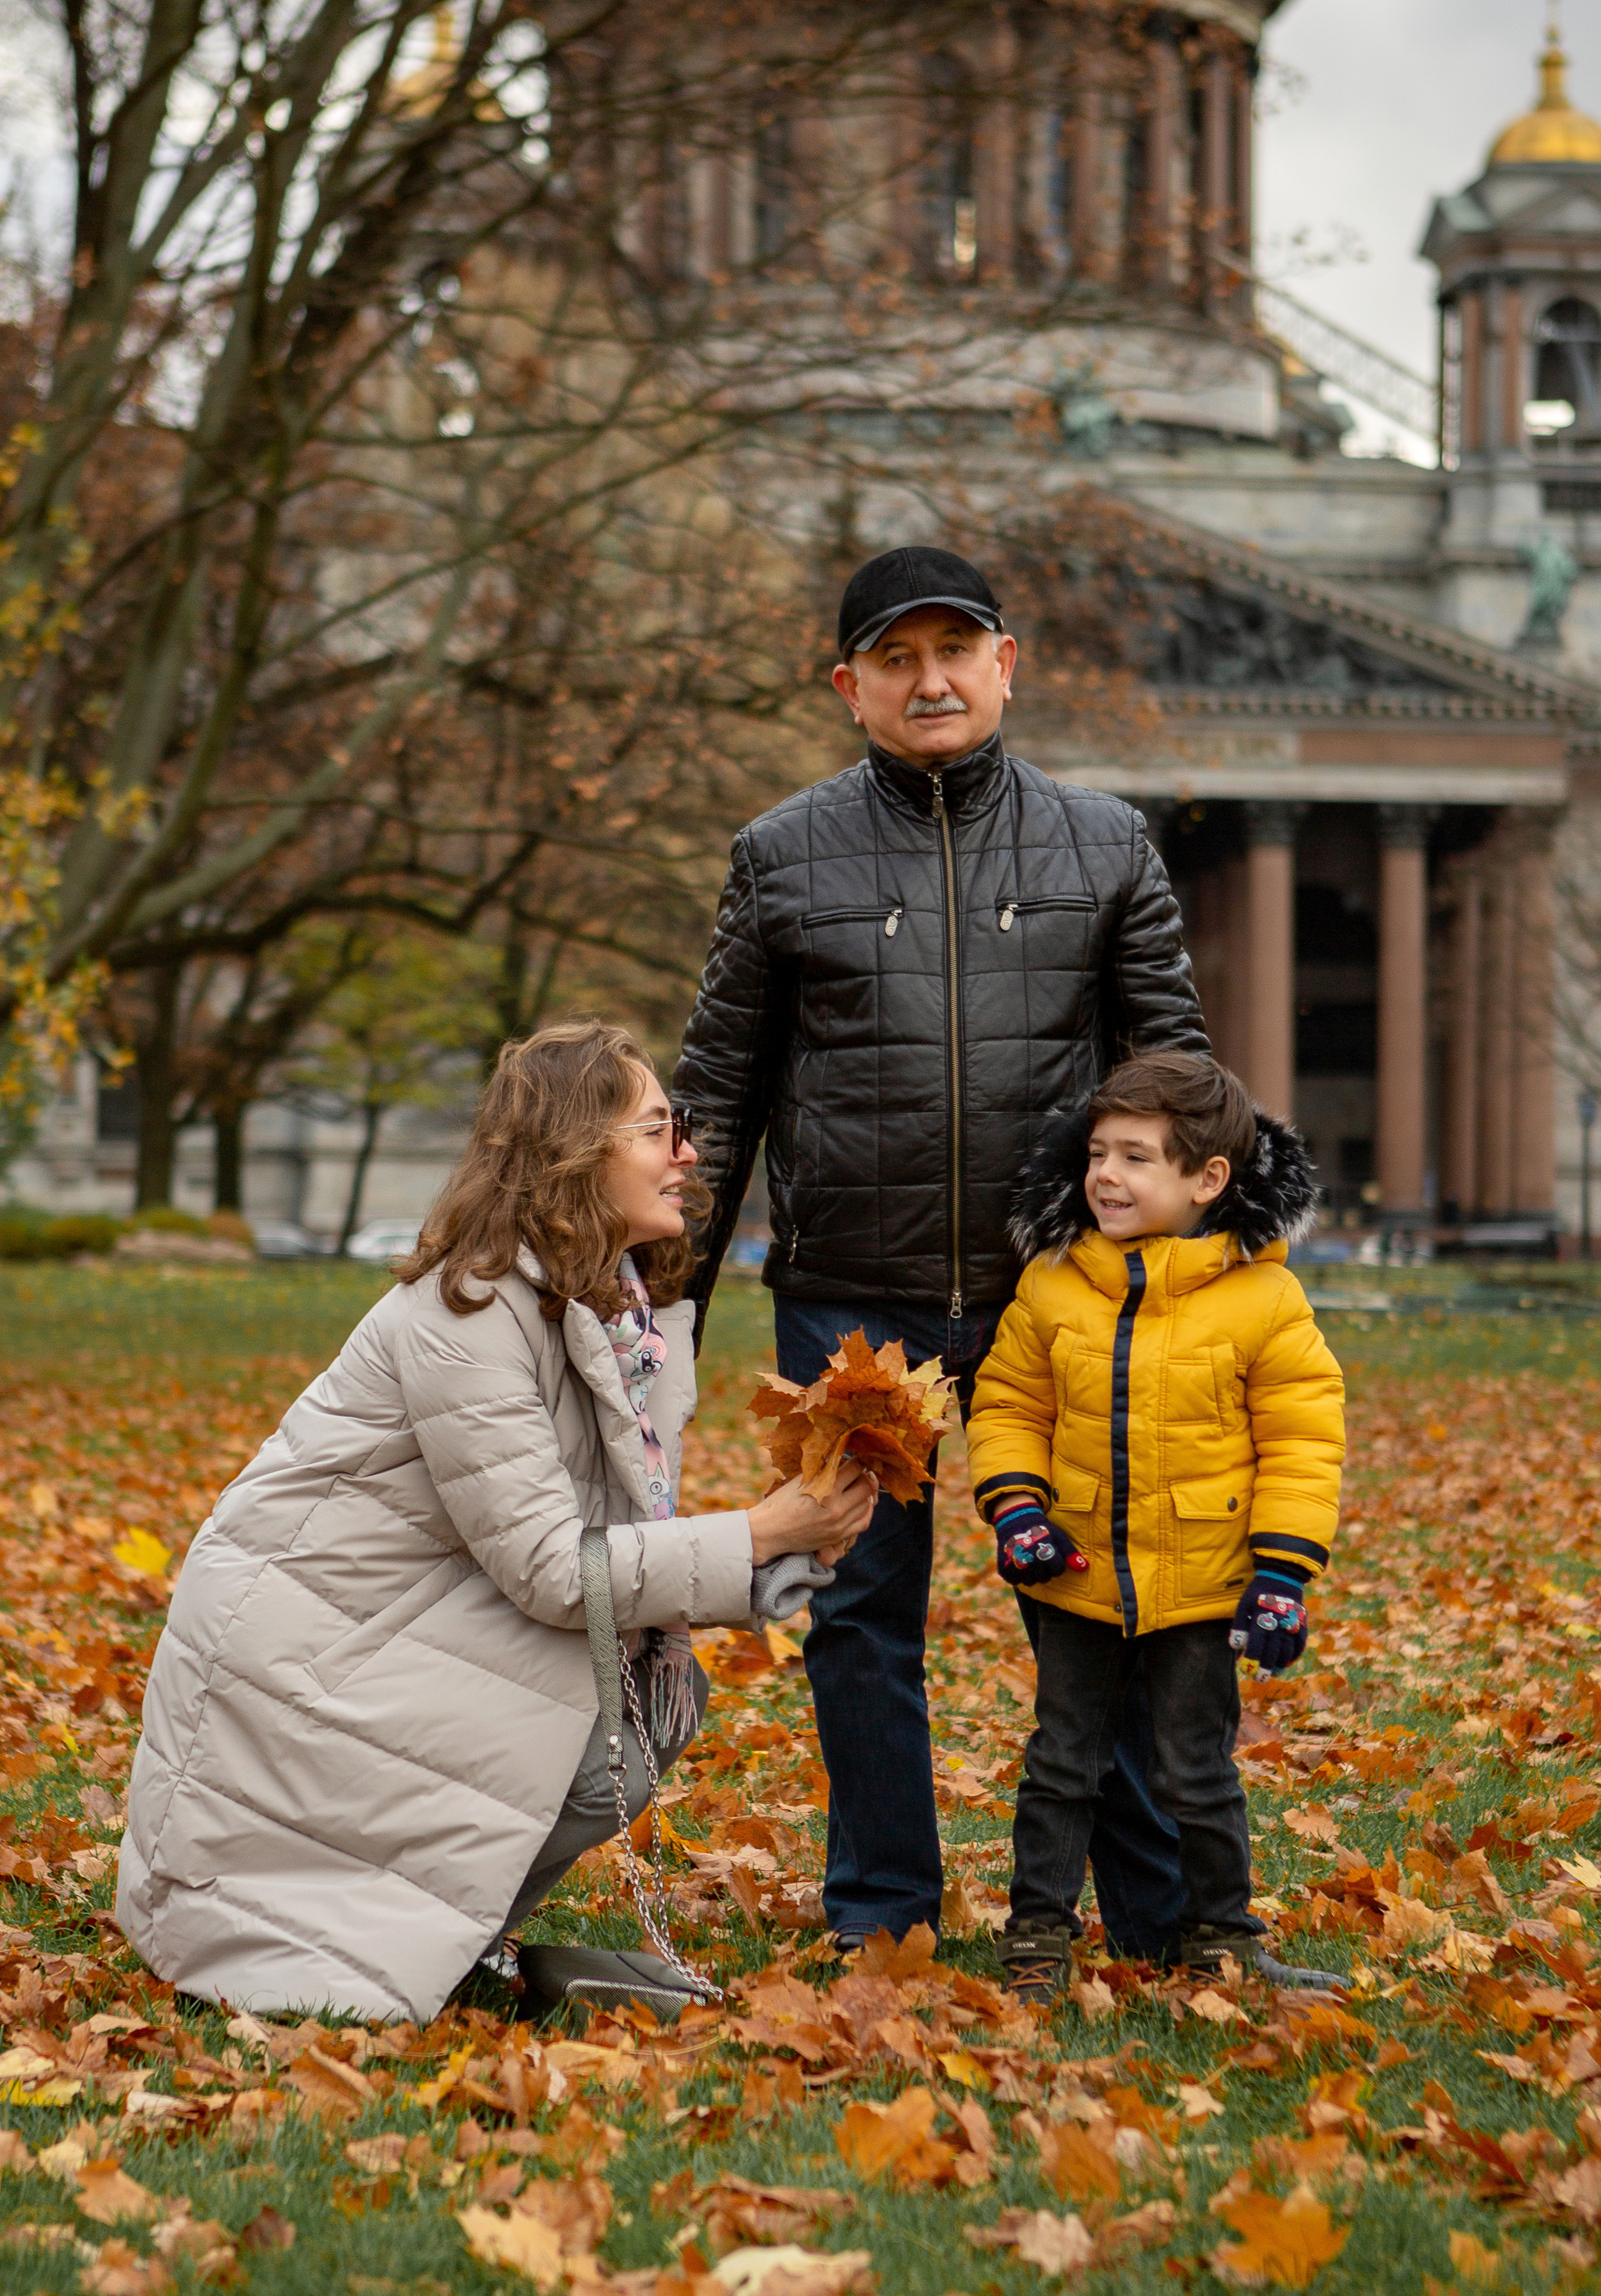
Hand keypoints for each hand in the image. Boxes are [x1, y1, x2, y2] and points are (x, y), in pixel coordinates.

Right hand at [748, 1463, 875, 1564]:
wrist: (769, 1532)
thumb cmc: (781, 1502)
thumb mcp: (801, 1480)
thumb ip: (823, 1470)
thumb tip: (842, 1460)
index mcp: (826, 1488)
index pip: (854, 1468)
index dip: (858, 1460)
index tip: (857, 1458)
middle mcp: (836, 1506)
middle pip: (865, 1486)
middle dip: (864, 1476)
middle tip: (859, 1472)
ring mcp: (839, 1524)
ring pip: (867, 1504)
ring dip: (866, 1493)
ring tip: (859, 1487)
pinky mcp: (838, 1536)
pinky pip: (863, 1522)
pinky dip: (866, 1511)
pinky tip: (862, 1505)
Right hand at [992, 1497, 1086, 1587]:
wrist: (1016, 1519)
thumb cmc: (1041, 1529)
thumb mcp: (1058, 1538)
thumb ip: (1071, 1554)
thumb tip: (1085, 1568)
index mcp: (1046, 1554)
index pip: (1058, 1571)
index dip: (1056, 1563)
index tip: (1051, 1553)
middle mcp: (1031, 1562)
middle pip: (1044, 1578)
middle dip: (1044, 1569)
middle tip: (1039, 1555)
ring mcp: (1017, 1566)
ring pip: (1029, 1582)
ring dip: (1031, 1573)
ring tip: (1029, 1559)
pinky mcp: (1004, 1567)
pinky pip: (1014, 1580)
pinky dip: (1016, 1574)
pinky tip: (1018, 1562)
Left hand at [1228, 1572, 1308, 1672]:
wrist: (1282, 1578)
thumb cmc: (1258, 1594)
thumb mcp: (1244, 1605)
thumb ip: (1239, 1625)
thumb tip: (1235, 1646)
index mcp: (1262, 1618)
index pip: (1256, 1644)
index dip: (1251, 1659)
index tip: (1246, 1670)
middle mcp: (1279, 1623)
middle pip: (1273, 1651)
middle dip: (1265, 1667)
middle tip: (1260, 1679)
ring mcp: (1293, 1625)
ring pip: (1287, 1651)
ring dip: (1280, 1664)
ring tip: (1273, 1673)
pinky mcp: (1302, 1625)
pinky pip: (1299, 1645)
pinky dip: (1294, 1656)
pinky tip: (1287, 1663)